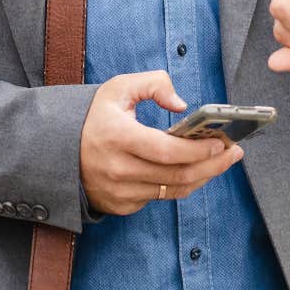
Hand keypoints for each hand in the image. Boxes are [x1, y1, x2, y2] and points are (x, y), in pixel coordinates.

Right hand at [79, 70, 244, 215]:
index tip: (221, 141)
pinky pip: (158, 197)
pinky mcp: (120, 205)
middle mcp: (118, 169)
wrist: (56, 150)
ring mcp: (119, 192)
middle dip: (213, 165)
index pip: (168, 151)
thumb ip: (154, 84)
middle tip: (234, 153)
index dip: (198, 149)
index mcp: (117, 137)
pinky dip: (178, 184)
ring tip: (220, 161)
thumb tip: (182, 105)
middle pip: (178, 175)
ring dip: (202, 176)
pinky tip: (193, 170)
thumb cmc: (93, 116)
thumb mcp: (118, 88)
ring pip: (172, 190)